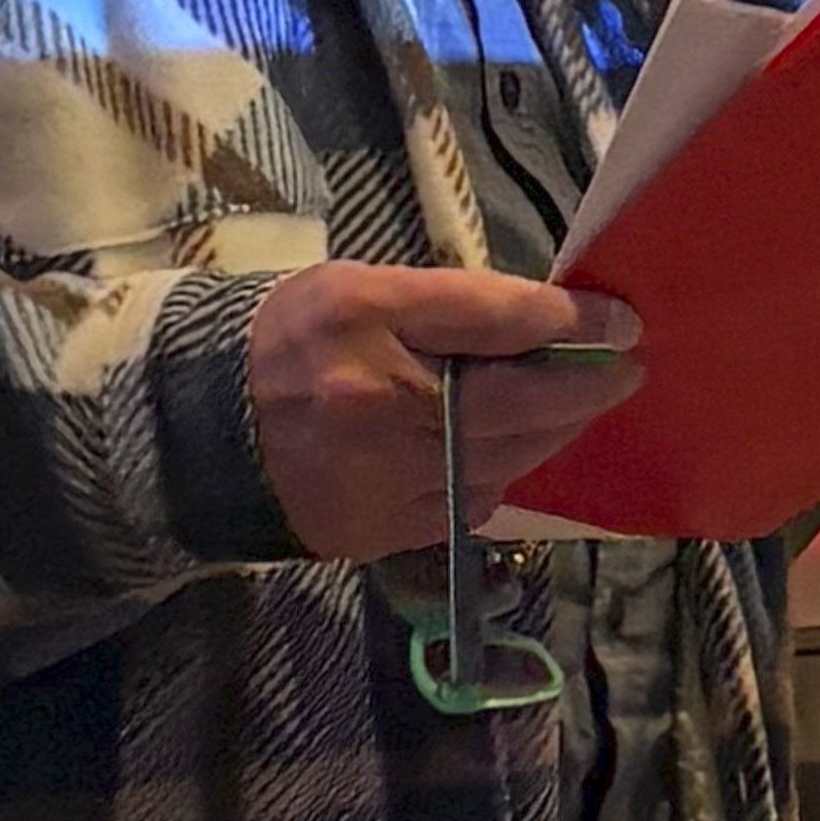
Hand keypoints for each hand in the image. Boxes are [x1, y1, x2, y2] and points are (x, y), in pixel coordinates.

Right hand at [247, 263, 642, 563]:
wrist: (194, 427)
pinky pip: (465, 507)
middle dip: (584, 390)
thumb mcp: (360, 288)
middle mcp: (384, 409)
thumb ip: (453, 302)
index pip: (502, 324)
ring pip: (501, 462)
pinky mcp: (377, 532)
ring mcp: (382, 482)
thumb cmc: (285, 338)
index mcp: (373, 328)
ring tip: (575, 408)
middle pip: (518, 404)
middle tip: (626, 372)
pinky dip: (498, 477)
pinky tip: (509, 454)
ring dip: (550, 435)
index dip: (575, 324)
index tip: (623, 324)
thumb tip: (545, 320)